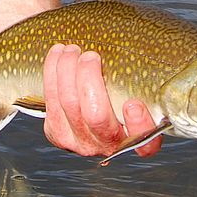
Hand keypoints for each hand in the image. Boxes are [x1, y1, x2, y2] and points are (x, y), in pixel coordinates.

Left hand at [41, 44, 161, 159]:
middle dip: (89, 78)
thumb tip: (140, 51)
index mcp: (137, 139)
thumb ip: (141, 81)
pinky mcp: (57, 133)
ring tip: (72, 50)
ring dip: (67, 69)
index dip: (138, 125)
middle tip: (91, 55)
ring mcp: (80, 142)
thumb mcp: (139, 91)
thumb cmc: (121, 93)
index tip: (133, 103)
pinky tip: (57, 54)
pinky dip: (52, 71)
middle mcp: (109, 146)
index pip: (145, 144)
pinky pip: (51, 100)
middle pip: (96, 116)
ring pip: (69, 104)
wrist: (89, 109)